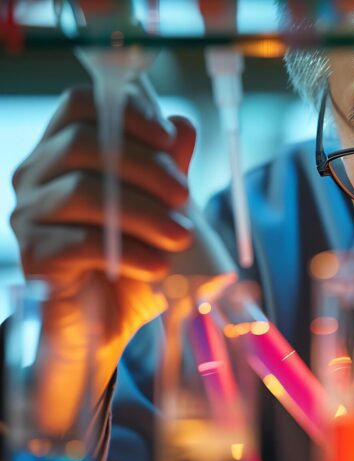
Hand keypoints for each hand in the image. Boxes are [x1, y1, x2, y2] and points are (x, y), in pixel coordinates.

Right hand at [10, 85, 194, 433]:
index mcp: (65, 151)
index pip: (81, 105)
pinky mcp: (34, 257)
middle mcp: (37, 175)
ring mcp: (29, 215)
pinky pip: (79, 242)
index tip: (169, 139)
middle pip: (83, 143)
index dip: (127, 112)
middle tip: (184, 197)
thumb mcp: (162, 209)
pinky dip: (128, 251)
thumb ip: (170, 166)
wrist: (106, 324)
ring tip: (180, 236)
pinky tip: (157, 264)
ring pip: (83, 192)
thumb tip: (182, 126)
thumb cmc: (132, 258)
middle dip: (146, 167)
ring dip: (145, 213)